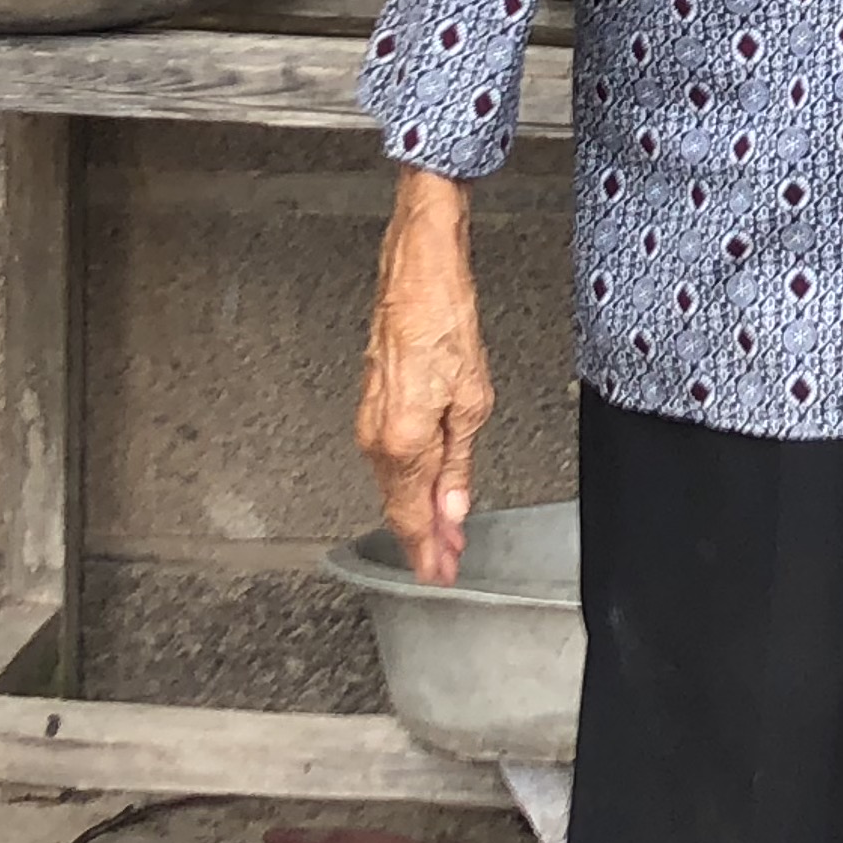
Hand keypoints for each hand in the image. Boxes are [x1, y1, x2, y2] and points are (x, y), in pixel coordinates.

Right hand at [357, 170, 494, 584]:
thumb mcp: (472, 398)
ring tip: (440, 534)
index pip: (412, 516)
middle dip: (423, 538)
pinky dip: (406, 479)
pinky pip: (388, 457)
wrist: (418, 269)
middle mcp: (378, 435)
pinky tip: (423, 486)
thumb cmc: (444, 317)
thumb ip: (460, 460)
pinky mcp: (373, 401)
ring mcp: (370, 418)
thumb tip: (455, 505)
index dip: (429, 550)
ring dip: (415, 510)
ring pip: (392, 483)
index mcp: (403, 440)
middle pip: (398, 505)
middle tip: (444, 563)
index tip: (443, 572)